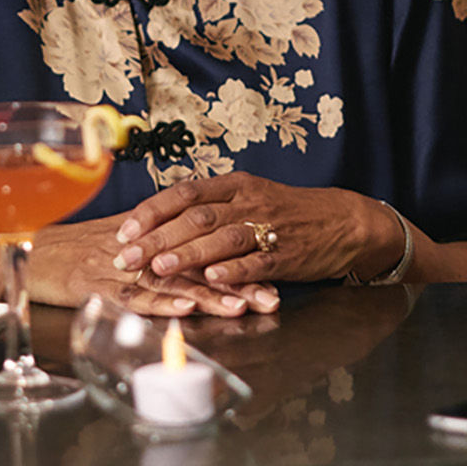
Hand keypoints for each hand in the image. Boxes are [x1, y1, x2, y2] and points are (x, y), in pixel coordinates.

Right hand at [0, 213, 274, 317]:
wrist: (26, 253)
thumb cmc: (73, 250)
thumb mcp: (120, 243)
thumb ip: (157, 247)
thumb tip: (196, 254)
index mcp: (150, 237)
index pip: (201, 247)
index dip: (238, 261)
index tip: (273, 274)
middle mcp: (140, 251)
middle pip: (195, 264)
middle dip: (236, 282)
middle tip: (271, 298)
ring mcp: (118, 269)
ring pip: (170, 282)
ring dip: (208, 296)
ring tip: (242, 307)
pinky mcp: (95, 288)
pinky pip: (131, 297)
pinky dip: (158, 304)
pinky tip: (184, 311)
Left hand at [113, 173, 389, 287]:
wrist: (342, 221)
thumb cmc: (288, 212)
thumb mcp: (248, 196)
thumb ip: (211, 207)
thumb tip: (163, 221)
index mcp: (235, 185)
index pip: (184, 193)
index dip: (151, 212)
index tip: (124, 230)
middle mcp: (247, 202)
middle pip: (195, 218)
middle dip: (156, 238)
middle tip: (126, 256)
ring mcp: (267, 228)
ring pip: (221, 238)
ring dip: (187, 253)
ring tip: (159, 268)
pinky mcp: (286, 255)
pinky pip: (256, 262)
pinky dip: (233, 270)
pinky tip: (212, 279)